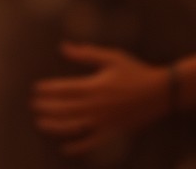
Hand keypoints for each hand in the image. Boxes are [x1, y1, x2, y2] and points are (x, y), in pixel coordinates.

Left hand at [31, 43, 167, 155]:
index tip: (36, 89)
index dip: (48, 90)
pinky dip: (78, 147)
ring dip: (55, 126)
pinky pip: (92, 143)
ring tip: (41, 123)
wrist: (161, 92)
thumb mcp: (111, 57)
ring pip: (74, 127)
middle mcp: (97, 106)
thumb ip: (86, 53)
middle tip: (34, 105)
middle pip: (65, 109)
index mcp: (95, 86)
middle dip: (47, 107)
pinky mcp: (113, 133)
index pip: (64, 89)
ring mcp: (104, 121)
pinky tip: (64, 148)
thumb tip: (63, 47)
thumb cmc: (135, 71)